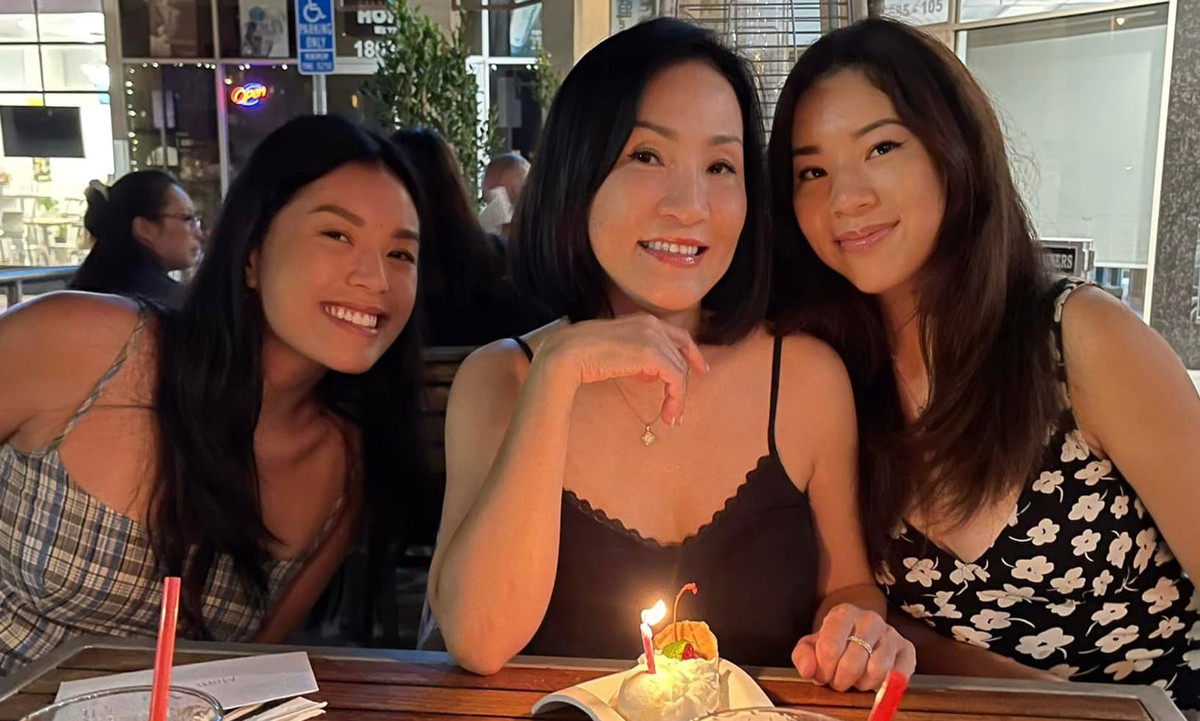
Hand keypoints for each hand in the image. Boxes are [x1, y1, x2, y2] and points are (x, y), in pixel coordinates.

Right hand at [534, 315, 707, 425]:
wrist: (567, 353)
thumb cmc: (583, 354)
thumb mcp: (616, 351)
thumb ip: (635, 356)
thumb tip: (650, 373)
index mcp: (642, 320)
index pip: (678, 335)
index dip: (692, 353)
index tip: (700, 369)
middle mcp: (651, 324)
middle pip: (682, 353)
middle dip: (686, 379)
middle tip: (683, 405)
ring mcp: (652, 338)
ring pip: (679, 370)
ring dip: (678, 397)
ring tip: (670, 417)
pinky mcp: (651, 355)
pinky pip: (675, 378)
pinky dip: (676, 398)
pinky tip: (668, 414)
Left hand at [792, 603, 915, 691]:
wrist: (860, 636)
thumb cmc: (834, 643)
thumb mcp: (811, 646)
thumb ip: (803, 655)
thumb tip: (808, 671)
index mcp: (844, 613)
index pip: (830, 647)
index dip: (824, 669)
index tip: (822, 674)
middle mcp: (870, 619)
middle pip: (853, 663)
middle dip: (841, 680)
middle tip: (838, 680)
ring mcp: (891, 633)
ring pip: (876, 670)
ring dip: (861, 684)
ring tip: (855, 679)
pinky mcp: (907, 649)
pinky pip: (898, 676)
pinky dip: (884, 685)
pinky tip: (874, 680)